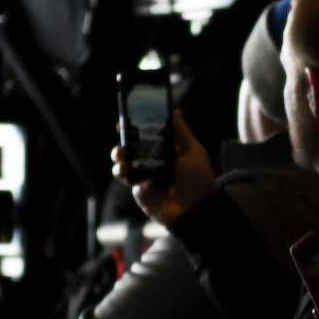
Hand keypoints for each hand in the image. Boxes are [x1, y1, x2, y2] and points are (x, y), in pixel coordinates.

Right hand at [111, 109, 215, 224]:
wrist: (198, 207)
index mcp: (163, 153)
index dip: (130, 132)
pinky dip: (141, 185)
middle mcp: (152, 166)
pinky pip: (135, 188)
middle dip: (119, 150)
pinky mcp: (144, 197)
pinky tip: (150, 184)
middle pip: (127, 155)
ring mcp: (146, 182)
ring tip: (125, 165)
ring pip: (123, 171)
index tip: (121, 124)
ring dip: (120, 166)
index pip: (142, 140)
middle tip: (121, 148)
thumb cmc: (199, 178)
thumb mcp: (193, 151)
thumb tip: (176, 112)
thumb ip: (182, 132)